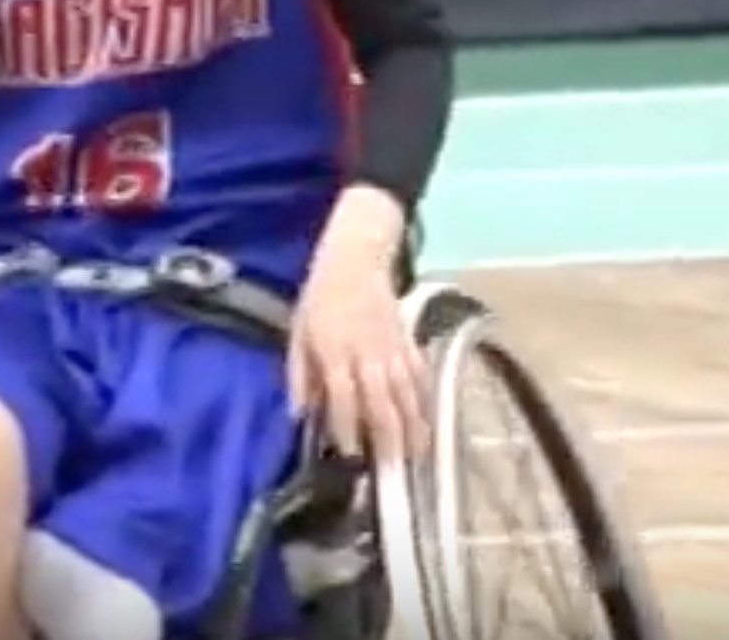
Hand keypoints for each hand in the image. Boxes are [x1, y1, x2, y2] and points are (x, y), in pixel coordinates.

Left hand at [287, 190, 426, 461]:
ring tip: (419, 457)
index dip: (347, 427)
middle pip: (381, 401)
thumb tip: (297, 414)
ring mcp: (393, 349)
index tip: (351, 455)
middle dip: (388, 438)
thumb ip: (298, 375)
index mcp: (335, 352)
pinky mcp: (409, 342)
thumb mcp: (298, 333)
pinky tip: (430, 423)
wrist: (356, 259)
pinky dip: (426, 402)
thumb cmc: (320, 298)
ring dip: (413, 427)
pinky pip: (421, 377)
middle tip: (394, 470)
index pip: (343, 396)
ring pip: (407, 394)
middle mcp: (367, 354)